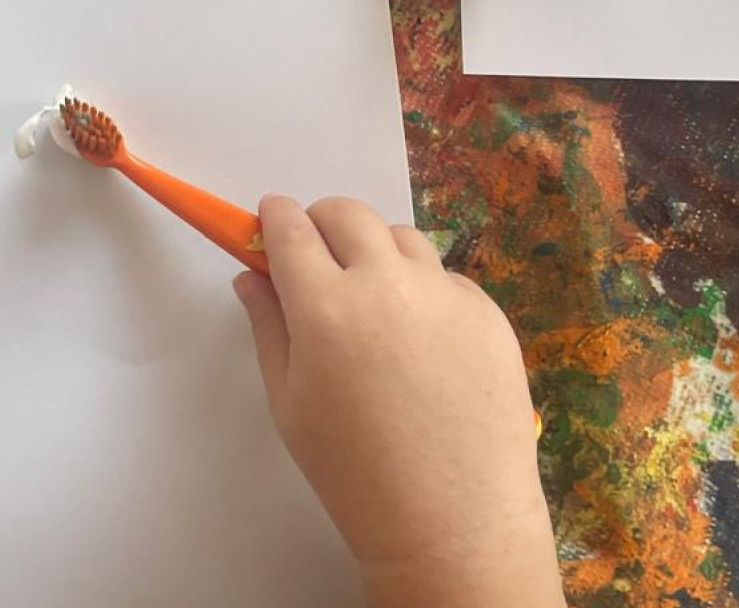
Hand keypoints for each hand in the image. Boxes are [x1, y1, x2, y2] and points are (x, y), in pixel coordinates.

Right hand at [234, 197, 562, 607]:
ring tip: (373, 302)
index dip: (275, 217)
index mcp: (326, 307)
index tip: (271, 220)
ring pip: (400, 237)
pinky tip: (421, 344)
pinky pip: (444, 277)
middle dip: (322, 222)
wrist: (455, 525)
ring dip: (375, 250)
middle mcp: (386, 284)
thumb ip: (268, 328)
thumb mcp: (290, 405)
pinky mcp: (487, 312)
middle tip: (318, 259)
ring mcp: (443, 294)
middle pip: (347, 213)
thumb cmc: (355, 474)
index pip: (291, 229)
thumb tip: (251, 275)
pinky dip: (423, 290)